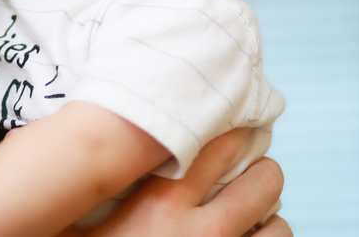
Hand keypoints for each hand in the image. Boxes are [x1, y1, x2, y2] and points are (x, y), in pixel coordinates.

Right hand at [75, 129, 289, 236]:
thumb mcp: (78, 229)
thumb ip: (86, 192)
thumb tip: (78, 154)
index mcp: (161, 206)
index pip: (221, 145)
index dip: (235, 133)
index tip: (235, 132)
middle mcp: (204, 230)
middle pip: (266, 179)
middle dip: (262, 173)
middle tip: (248, 174)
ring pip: (280, 224)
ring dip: (268, 218)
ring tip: (251, 218)